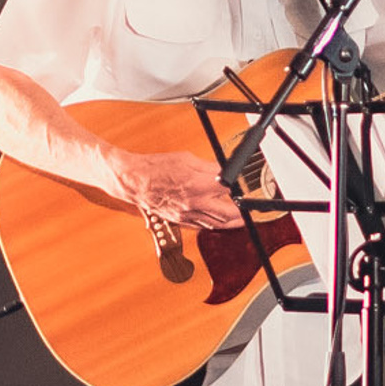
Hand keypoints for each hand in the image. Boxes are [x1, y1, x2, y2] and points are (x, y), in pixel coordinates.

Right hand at [111, 149, 241, 232]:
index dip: (239, 186)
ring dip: (231, 222)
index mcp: (197, 185)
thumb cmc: (156, 168)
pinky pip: (202, 226)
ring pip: (216, 224)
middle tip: (250, 209)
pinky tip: (218, 221)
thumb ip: (209, 167)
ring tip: (240, 218)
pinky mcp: (179, 220)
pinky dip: (213, 224)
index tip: (245, 184)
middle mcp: (194, 203)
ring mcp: (187, 215)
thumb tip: (224, 170)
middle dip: (242, 212)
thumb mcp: (186, 159)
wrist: (134, 181)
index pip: (228, 188)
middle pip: (228, 214)